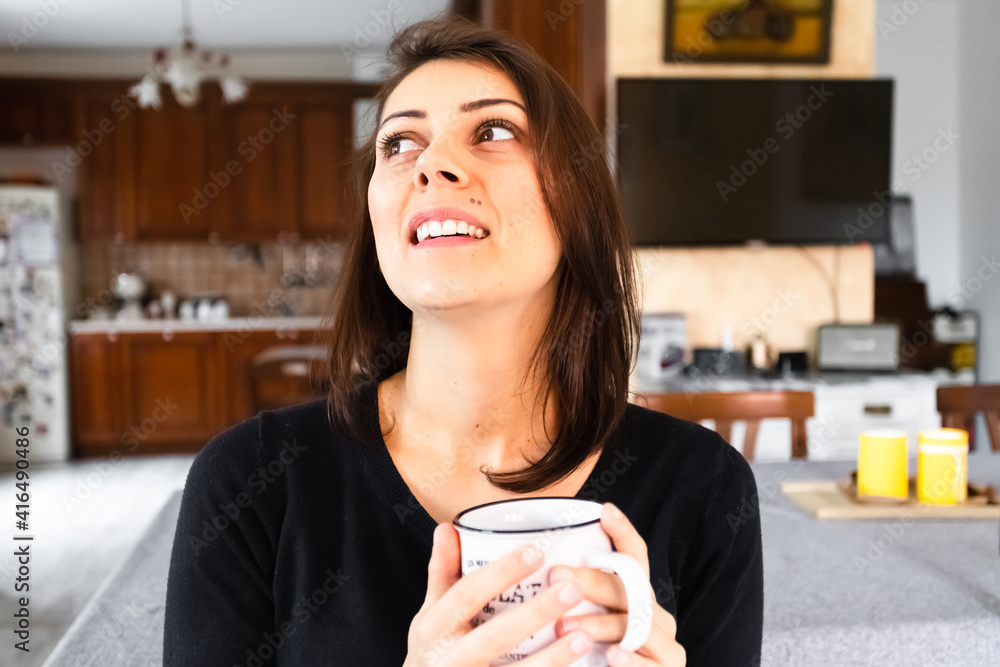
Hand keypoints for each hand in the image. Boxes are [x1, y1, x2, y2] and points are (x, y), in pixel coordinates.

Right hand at [403, 523, 595, 666]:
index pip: (466, 595)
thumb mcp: (431, 612)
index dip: (500, 573)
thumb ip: (442, 572)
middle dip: (534, 614)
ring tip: (585, 637)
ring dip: (552, 658)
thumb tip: (448, 527)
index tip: (535, 552)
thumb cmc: (434, 649)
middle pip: (494, 636)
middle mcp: (450, 659)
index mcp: (434, 628)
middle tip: (571, 589)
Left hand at [550, 503, 685, 666]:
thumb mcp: (588, 627)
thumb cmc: (594, 661)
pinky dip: (630, 660)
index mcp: (637, 598)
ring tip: (565, 626)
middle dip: (590, 580)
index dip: (623, 533)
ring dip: (597, 624)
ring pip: (632, 624)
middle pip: (626, 588)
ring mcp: (665, 642)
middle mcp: (655, 615)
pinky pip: (649, 662)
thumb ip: (577, 604)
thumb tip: (539, 575)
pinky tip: (611, 657)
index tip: (605, 511)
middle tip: (557, 576)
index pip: (635, 558)